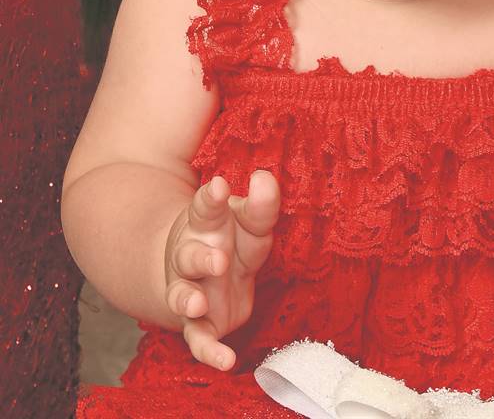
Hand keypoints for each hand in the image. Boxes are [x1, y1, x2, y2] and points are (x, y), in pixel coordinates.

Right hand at [164, 171, 280, 369]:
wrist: (210, 272)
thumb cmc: (235, 238)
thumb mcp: (251, 220)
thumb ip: (261, 204)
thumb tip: (264, 178)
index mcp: (205, 223)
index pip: (206, 207)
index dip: (212, 197)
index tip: (220, 186)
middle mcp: (191, 255)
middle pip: (188, 255)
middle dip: (200, 258)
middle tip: (219, 259)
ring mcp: (191, 289)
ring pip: (182, 295)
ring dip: (188, 300)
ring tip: (198, 304)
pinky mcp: (200, 323)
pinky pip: (199, 339)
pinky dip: (209, 351)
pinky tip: (226, 361)